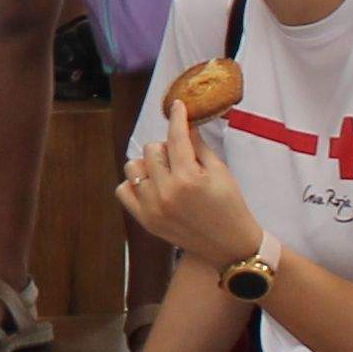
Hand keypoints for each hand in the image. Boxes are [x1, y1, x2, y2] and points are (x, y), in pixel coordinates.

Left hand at [113, 123, 261, 268]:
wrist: (230, 245)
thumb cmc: (230, 205)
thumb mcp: (220, 172)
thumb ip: (200, 146)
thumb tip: (185, 124)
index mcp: (188, 178)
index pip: (176, 137)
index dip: (177, 117)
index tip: (177, 106)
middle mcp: (166, 192)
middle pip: (151, 149)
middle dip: (166, 146)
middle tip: (180, 155)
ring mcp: (152, 207)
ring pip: (133, 167)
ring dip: (148, 164)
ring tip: (165, 171)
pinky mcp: (144, 220)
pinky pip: (122, 190)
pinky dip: (133, 183)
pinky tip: (151, 185)